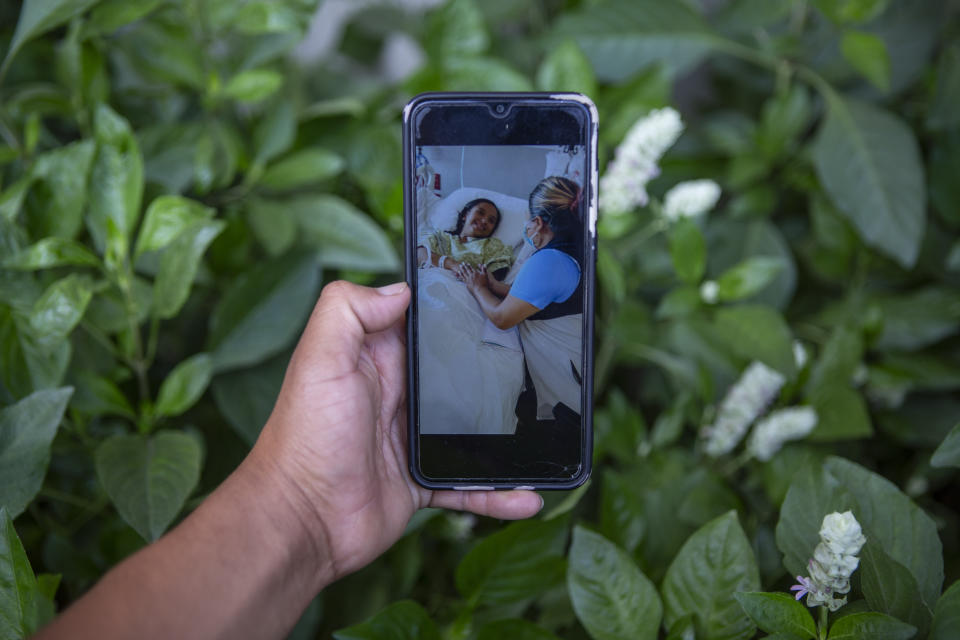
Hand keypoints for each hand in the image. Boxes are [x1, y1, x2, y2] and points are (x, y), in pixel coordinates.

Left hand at [249, 281, 541, 581]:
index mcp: (376, 358)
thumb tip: (400, 288)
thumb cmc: (304, 438)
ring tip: (547, 431)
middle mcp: (397, 394)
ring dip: (507, 434)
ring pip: (473, 429)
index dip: (453, 307)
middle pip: (458, 372)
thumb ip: (349, 311)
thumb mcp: (319, 360)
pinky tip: (528, 495)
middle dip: (496, 366)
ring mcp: (413, 440)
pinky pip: (470, 484)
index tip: (499, 293)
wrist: (301, 522)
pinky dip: (499, 492)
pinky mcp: (422, 481)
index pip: (420, 322)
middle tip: (541, 357)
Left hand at [457, 264, 487, 291]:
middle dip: (463, 266)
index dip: (468, 265)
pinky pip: (463, 279)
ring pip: (464, 274)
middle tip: (460, 264)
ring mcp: (468, 280)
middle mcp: (471, 276)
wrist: (480, 291)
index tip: (465, 263)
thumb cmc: (484, 283)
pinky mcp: (467, 284)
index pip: (471, 268)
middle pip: (467, 270)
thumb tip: (484, 264)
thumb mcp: (485, 275)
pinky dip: (461, 276)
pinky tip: (459, 275)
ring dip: (461, 270)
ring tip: (459, 268)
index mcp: (475, 273)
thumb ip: (484, 269)